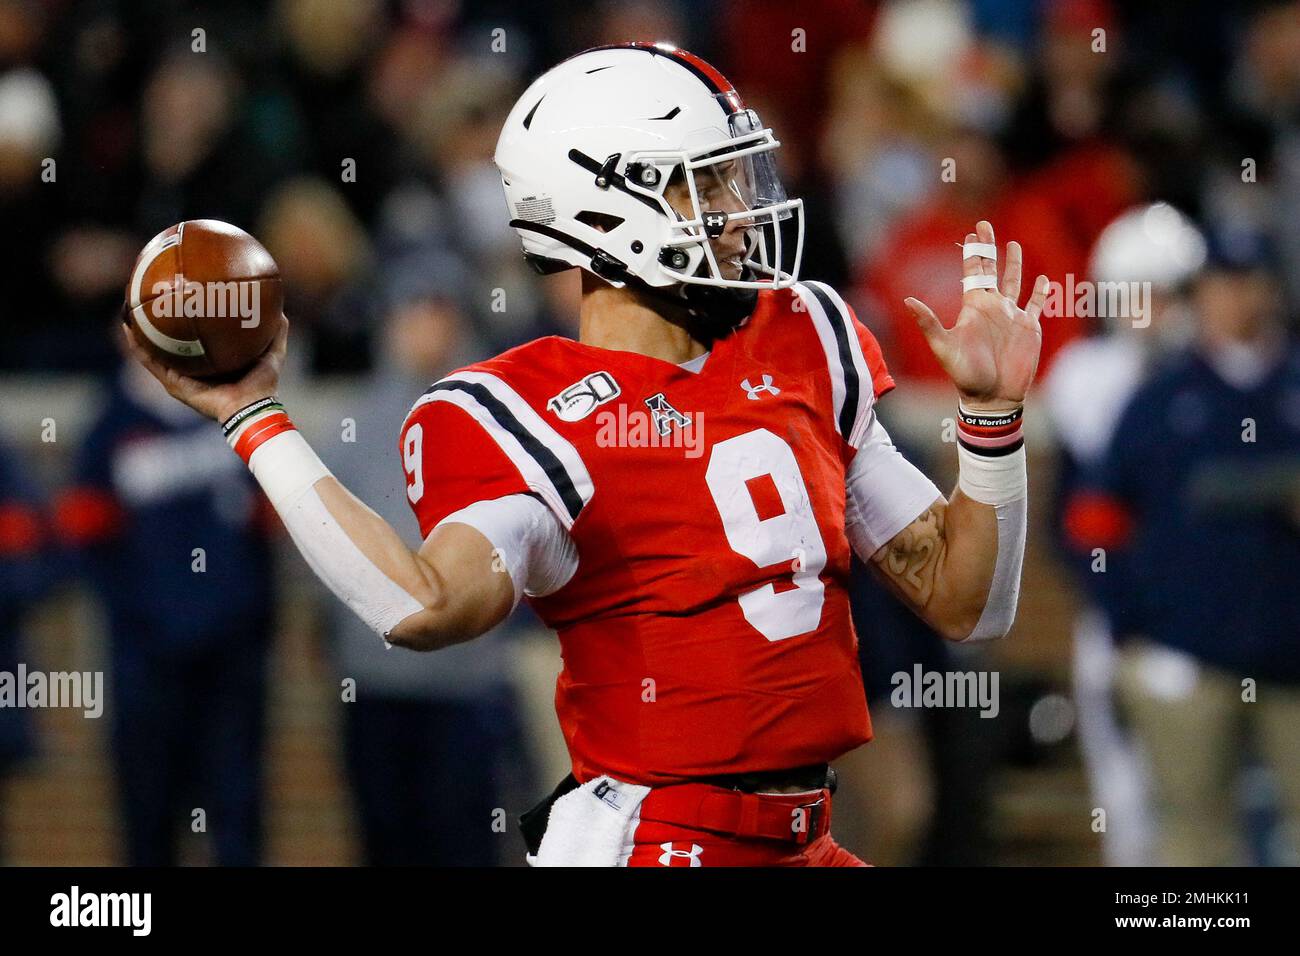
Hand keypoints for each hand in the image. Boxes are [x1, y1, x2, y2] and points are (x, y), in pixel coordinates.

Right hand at [122, 314, 289, 422]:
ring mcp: (181, 377)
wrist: (251, 409)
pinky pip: (151, 363)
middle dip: (158, 322)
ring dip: (140, 332)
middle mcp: (194, 368)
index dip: (188, 319)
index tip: (181, 297)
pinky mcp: (174, 385)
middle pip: (171, 342)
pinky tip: (128, 329)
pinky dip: (138, 347)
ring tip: (128, 311)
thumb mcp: (271, 352)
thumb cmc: (263, 385)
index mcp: (213, 361)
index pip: (197, 337)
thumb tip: (280, 310)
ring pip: (154, 350)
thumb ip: (275, 332)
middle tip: (149, 299)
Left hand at [904, 220, 1046, 408]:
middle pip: (990, 270)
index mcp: (973, 308)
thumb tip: (907, 301)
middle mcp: (992, 307)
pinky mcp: (1029, 328)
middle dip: (988, 248)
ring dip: (1013, 264)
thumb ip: (928, 323)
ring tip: (1012, 244)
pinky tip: (1044, 280)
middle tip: (984, 226)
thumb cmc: (966, 375)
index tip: (973, 233)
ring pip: (1014, 282)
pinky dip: (1041, 292)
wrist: (992, 397)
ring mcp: (1011, 316)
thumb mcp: (944, 347)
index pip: (973, 273)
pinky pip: (1036, 305)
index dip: (973, 253)